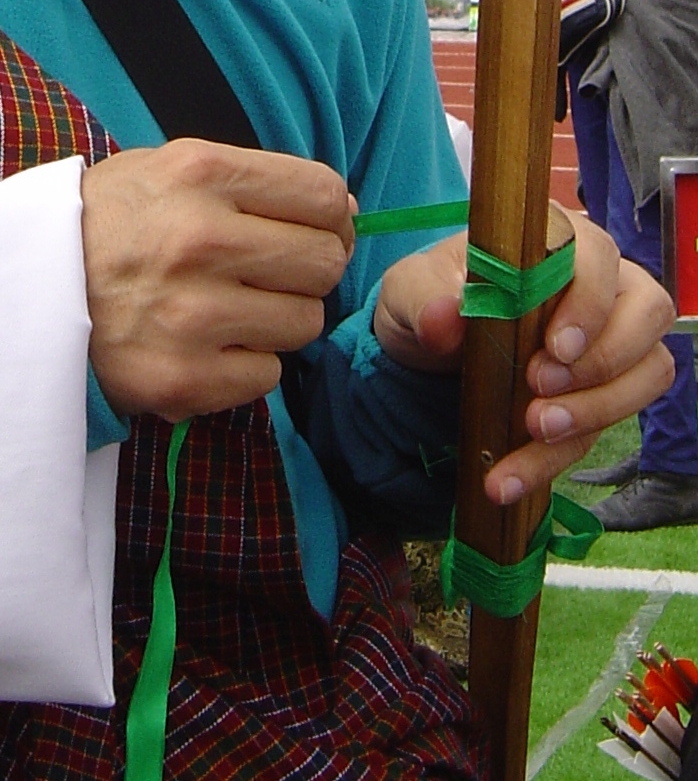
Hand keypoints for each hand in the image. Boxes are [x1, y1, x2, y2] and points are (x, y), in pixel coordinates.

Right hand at [81, 139, 353, 421]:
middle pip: (325, 263)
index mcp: (200, 176)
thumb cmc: (117, 229)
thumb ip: (259, 183)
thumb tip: (346, 210)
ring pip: (305, 323)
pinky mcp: (186, 378)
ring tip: (231, 313)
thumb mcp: (172, 173)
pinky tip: (211, 348)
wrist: (35, 296)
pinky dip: (250, 365)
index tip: (319, 232)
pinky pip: (270, 374)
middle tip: (269, 277)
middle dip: (309, 272)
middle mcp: (199, 242)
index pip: (324, 195)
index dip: (335, 218)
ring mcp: (192, 316)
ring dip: (280, 321)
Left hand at [374, 205, 675, 503]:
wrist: (423, 350)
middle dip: (603, 362)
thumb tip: (444, 318)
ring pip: (646, 372)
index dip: (591, 303)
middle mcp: (596, 289)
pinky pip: (599, 428)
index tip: (556, 349)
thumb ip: (424, 298)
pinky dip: (553, 458)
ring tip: (535, 431)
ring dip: (597, 412)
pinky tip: (507, 478)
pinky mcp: (590, 395)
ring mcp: (603, 344)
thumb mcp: (409, 291)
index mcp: (555, 246)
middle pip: (647, 313)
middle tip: (541, 392)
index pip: (601, 257)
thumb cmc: (430, 301)